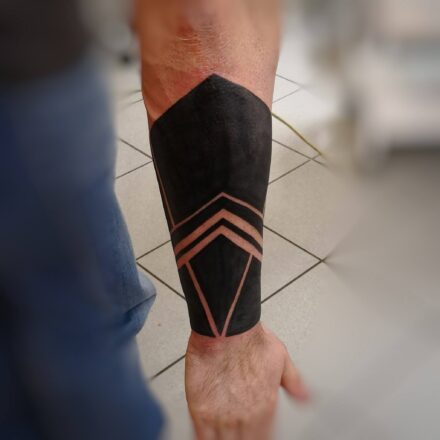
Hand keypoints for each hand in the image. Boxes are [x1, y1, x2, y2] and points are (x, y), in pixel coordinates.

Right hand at [185, 323, 308, 439]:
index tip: (256, 437)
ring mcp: (222, 416)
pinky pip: (202, 437)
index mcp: (266, 406)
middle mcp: (245, 416)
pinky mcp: (201, 410)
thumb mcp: (281, 357)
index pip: (265, 439)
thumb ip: (293, 382)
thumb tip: (307, 398)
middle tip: (239, 435)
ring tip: (224, 437)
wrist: (226, 328)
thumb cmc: (250, 338)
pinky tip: (207, 438)